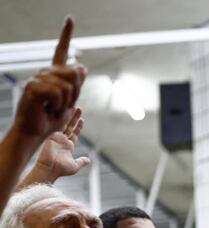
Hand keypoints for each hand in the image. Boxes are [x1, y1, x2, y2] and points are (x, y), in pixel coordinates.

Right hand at [13, 17, 86, 139]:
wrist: (37, 133)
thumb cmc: (52, 119)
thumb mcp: (70, 102)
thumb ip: (76, 85)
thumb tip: (81, 66)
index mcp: (55, 74)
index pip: (61, 50)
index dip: (66, 34)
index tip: (70, 18)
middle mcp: (46, 72)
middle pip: (75, 73)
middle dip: (76, 93)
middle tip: (62, 105)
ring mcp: (38, 78)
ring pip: (68, 85)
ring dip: (66, 102)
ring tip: (53, 108)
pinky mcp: (33, 87)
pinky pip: (58, 92)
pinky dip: (58, 104)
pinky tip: (48, 108)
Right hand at [32, 107, 90, 179]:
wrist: (49, 168)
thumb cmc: (61, 169)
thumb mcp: (75, 166)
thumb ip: (81, 161)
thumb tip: (88, 160)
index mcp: (68, 146)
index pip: (74, 134)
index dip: (78, 127)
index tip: (82, 120)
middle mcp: (62, 140)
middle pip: (70, 126)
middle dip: (75, 118)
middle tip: (79, 109)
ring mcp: (57, 137)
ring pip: (65, 124)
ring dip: (70, 116)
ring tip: (76, 107)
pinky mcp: (52, 136)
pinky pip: (59, 125)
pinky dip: (63, 118)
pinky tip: (66, 110)